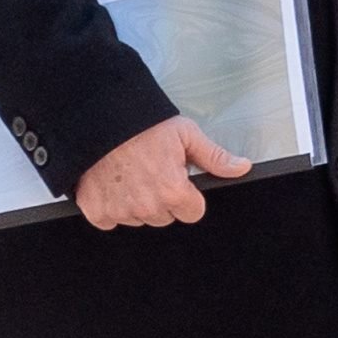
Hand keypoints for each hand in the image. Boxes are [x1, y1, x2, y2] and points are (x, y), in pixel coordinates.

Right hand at [74, 114, 251, 228]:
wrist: (99, 117)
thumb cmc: (141, 124)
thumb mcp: (185, 134)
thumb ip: (214, 157)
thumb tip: (240, 167)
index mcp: (172, 191)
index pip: (192, 213)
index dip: (188, 195)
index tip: (178, 179)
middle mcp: (147, 207)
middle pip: (165, 217)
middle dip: (162, 198)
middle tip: (152, 171)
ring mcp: (120, 211)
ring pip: (139, 219)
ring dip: (137, 202)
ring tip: (131, 173)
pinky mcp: (96, 211)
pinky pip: (110, 220)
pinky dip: (111, 204)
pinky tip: (113, 182)